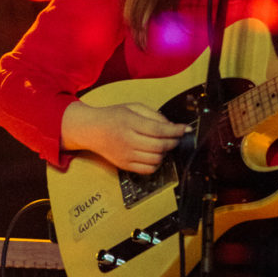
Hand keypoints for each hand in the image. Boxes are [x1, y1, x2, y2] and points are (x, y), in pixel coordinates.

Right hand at [61, 100, 188, 172]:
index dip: (176, 130)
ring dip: (166, 152)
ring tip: (164, 144)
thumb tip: (171, 125)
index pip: (159, 129)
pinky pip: (148, 169)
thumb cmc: (113, 116)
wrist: (91, 130)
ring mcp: (126, 155)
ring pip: (156, 159)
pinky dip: (157, 163)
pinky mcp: (125, 165)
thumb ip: (153, 114)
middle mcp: (128, 140)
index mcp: (130, 123)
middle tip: (178, 137)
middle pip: (159, 146)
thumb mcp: (133, 107)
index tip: (186, 129)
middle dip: (174, 141)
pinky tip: (155, 155)